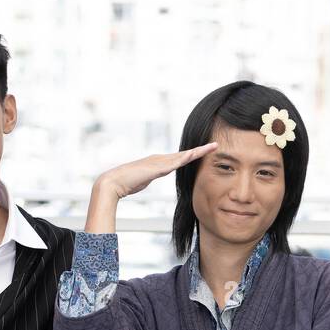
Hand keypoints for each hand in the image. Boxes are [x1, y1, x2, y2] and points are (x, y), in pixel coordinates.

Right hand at [96, 143, 217, 199]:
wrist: (114, 182)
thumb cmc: (127, 183)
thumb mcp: (144, 181)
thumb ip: (150, 177)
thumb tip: (151, 177)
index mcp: (159, 163)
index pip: (180, 158)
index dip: (193, 155)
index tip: (205, 152)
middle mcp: (160, 159)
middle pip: (185, 154)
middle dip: (201, 150)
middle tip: (215, 145)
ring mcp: (158, 162)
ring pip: (183, 156)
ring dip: (198, 151)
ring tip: (212, 147)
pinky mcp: (156, 168)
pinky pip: (174, 162)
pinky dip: (185, 158)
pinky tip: (195, 155)